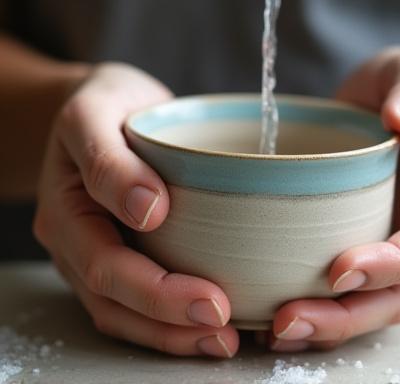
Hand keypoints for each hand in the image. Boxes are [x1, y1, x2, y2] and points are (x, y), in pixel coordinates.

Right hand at [34, 63, 237, 357]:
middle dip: (169, 321)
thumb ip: (109, 159)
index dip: (156, 292)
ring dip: (171, 334)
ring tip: (223, 341)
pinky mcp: (120, 255)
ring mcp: (95, 253)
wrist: (104, 109)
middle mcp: (76, 241)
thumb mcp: (96, 111)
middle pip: (113, 300)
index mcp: (68, 208)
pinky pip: (135, 303)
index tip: (211, 299)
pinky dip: (170, 321)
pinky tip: (208, 324)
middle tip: (224, 328)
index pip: (104, 264)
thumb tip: (146, 208)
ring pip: (123, 313)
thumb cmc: (105, 104)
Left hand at [265, 48, 399, 351]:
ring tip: (276, 330)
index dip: (391, 264)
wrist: (390, 107)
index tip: (338, 269)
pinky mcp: (366, 251)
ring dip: (329, 324)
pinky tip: (275, 319)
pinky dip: (317, 310)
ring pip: (373, 305)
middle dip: (349, 314)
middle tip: (290, 320)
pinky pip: (348, 294)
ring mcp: (398, 249)